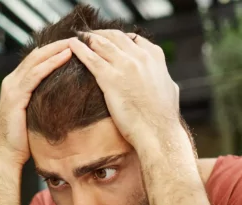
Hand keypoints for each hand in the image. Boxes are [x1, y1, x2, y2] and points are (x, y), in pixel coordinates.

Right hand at [0, 40, 72, 167]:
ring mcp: (12, 87)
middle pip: (36, 54)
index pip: (35, 59)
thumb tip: (62, 97)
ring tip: (74, 43)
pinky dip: (51, 63)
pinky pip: (35, 74)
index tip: (73, 45)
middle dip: (57, 45)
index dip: (53, 50)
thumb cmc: (23, 140)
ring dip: (56, 50)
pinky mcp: (15, 96)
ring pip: (36, 60)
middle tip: (77, 38)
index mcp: (15, 84)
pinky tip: (65, 57)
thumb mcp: (34, 115)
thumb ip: (42, 101)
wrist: (8, 155)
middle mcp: (11, 81)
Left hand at [68, 31, 179, 149]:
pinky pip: (91, 59)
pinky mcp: (111, 79)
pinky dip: (80, 49)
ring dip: (88, 38)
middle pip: (115, 37)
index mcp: (155, 57)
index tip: (109, 39)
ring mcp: (125, 66)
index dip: (118, 37)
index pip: (133, 39)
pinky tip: (71, 45)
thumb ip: (161, 77)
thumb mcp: (169, 89)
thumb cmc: (163, 118)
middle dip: (100, 34)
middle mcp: (140, 57)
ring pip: (102, 44)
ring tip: (78, 36)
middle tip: (88, 34)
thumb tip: (163, 78)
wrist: (158, 133)